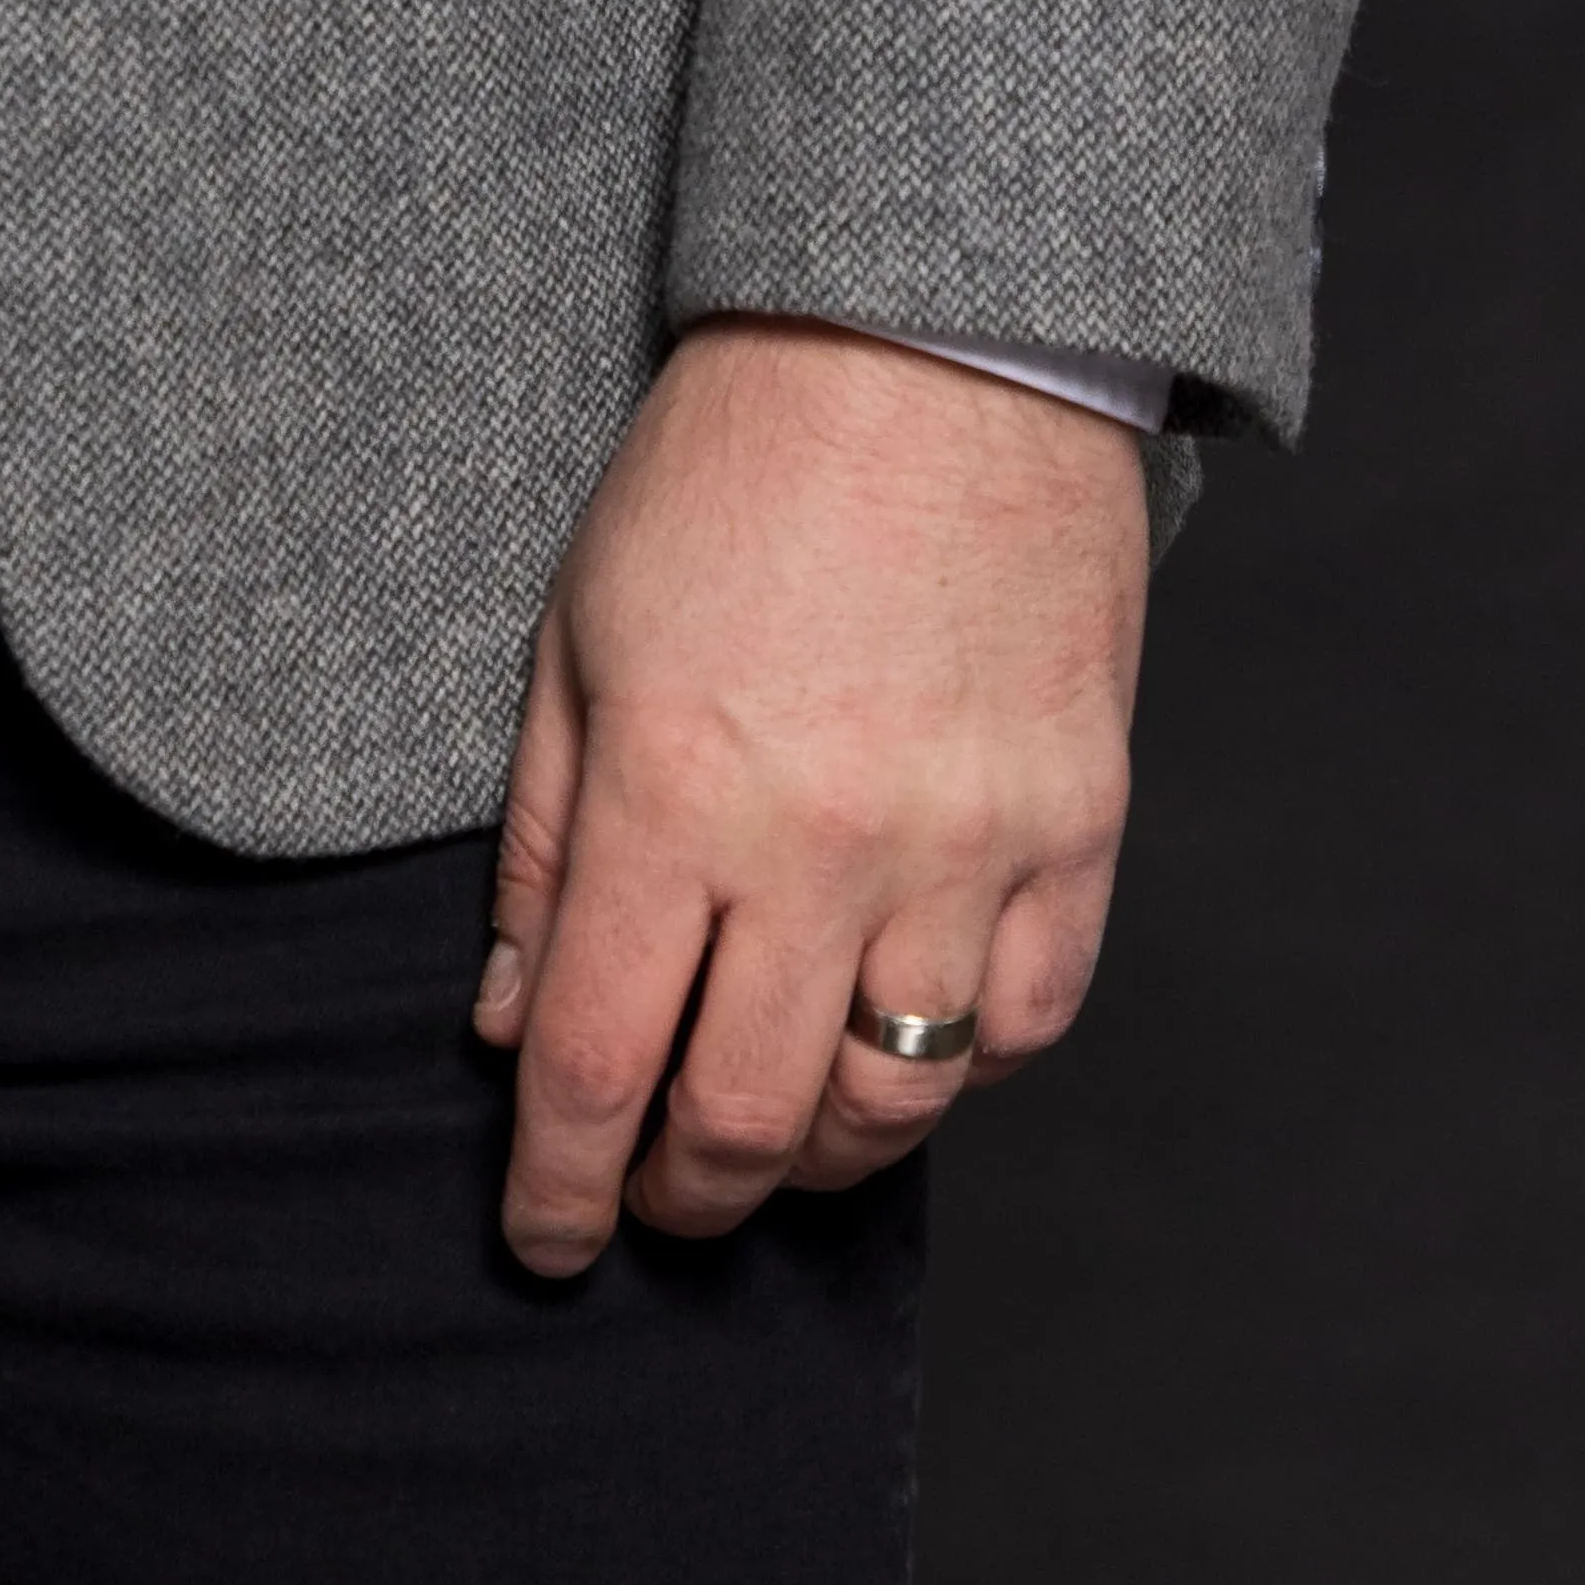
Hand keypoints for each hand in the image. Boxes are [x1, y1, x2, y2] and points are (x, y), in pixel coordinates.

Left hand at [477, 323, 1143, 1274]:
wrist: (939, 346)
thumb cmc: (734, 471)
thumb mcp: (578, 636)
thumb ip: (546, 842)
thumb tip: (509, 1020)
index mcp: (679, 791)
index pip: (594, 1059)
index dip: (558, 1183)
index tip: (546, 1239)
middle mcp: (828, 844)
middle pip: (743, 1118)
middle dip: (679, 1197)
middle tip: (648, 1201)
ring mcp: (970, 845)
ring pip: (893, 1098)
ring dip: (812, 1158)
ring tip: (764, 1141)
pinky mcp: (1076, 827)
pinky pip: (1025, 1023)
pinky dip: (955, 1071)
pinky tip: (898, 1051)